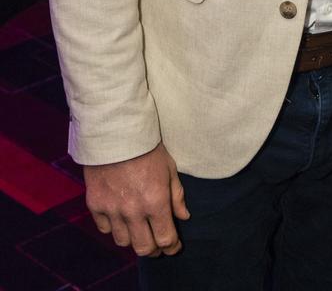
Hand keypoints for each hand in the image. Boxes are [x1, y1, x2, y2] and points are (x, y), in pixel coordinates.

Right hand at [84, 142, 189, 256]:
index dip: (171, 247)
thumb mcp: (169, 168)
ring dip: (133, 239)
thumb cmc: (148, 147)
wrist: (116, 133)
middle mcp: (134, 211)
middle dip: (154, 250)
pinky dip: (114, 227)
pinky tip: (120, 218)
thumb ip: (177, 195)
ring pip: (123, 242)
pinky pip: (105, 228)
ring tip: (139, 230)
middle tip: (158, 244)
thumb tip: (184, 216)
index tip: (174, 246)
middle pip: (144, 248)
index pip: (165, 238)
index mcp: (156, 201)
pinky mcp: (96, 205)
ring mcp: (113, 210)